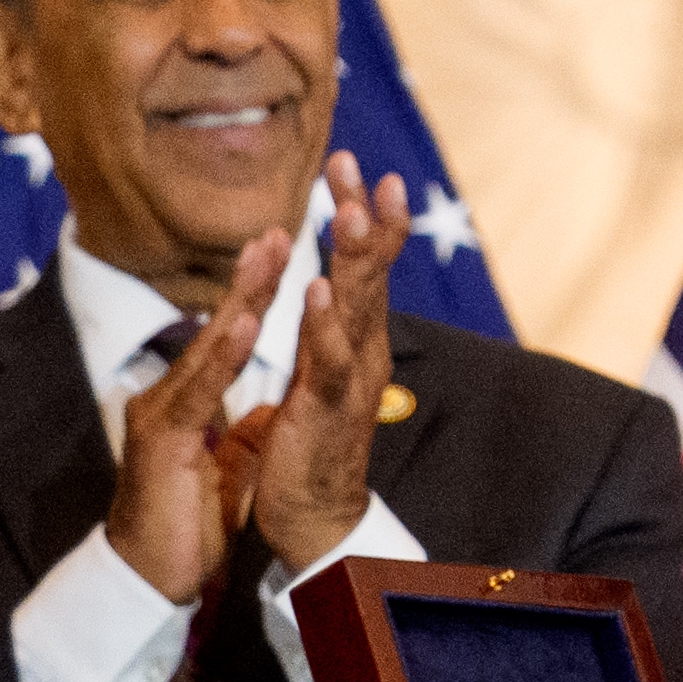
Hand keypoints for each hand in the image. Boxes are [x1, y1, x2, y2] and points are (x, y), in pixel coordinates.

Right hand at [102, 237, 295, 604]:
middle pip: (215, 329)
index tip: (283, 252)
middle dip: (251, 279)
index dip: (254, 296)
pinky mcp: (159, 442)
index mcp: (186, 402)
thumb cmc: (185, 526)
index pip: (226, 338)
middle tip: (280, 230)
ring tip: (269, 257)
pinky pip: (196, 393)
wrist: (150, 578)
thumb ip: (237, 429)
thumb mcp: (223, 465)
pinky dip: (220, 356)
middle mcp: (167, 398)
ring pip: (206, 348)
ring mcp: (158, 416)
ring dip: (240, 300)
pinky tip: (243, 324)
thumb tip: (262, 407)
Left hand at [247, 153, 404, 574]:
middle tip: (350, 164)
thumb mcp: (320, 371)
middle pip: (369, 272)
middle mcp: (364, 351)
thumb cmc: (313, 443)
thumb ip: (327, 328)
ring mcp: (350, 380)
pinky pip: (328, 362)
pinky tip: (319, 287)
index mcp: (357, 339)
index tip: (349, 164)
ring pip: (358, 308)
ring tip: (347, 212)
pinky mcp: (325, 411)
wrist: (315, 518)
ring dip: (354, 258)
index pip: (364, 265)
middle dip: (362, 216)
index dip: (360, 214)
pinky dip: (325, 323)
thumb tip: (331, 285)